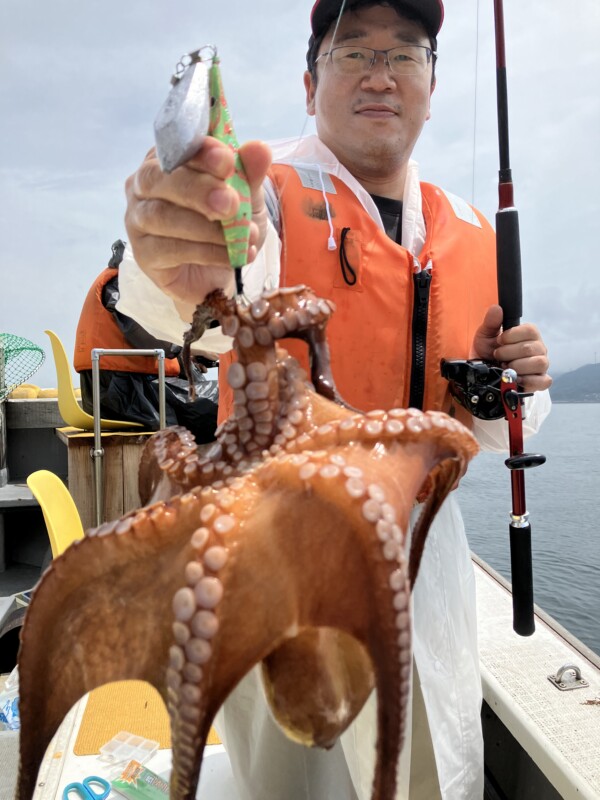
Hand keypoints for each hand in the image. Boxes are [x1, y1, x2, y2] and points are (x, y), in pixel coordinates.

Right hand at [124, 138, 271, 320]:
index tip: (227, 161)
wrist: (221, 272)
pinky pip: (169, 250)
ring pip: (162, 216)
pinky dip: (206, 252)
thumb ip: (249, 174)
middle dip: (197, 189)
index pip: (175, 146)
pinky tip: (232, 257)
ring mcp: (137, 220)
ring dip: (206, 227)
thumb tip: (259, 150)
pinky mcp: (144, 254)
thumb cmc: (226, 225)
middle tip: (231, 203)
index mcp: (167, 159)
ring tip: (242, 236)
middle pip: (157, 178)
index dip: (199, 152)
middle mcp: (143, 185)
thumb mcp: (246, 197)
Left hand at [471, 305, 551, 391]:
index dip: (512, 336)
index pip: (530, 330)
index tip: (499, 341)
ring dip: (517, 366)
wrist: (483, 373)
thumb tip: (497, 309)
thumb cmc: (487, 352)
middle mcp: (538, 349)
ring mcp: (540, 365)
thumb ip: (491, 322)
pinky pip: (543, 381)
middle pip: (531, 348)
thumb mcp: (485, 336)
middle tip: (498, 356)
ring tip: (505, 367)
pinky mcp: (539, 381)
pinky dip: (528, 380)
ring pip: (539, 363)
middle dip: (508, 353)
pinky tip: (516, 379)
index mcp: (528, 335)